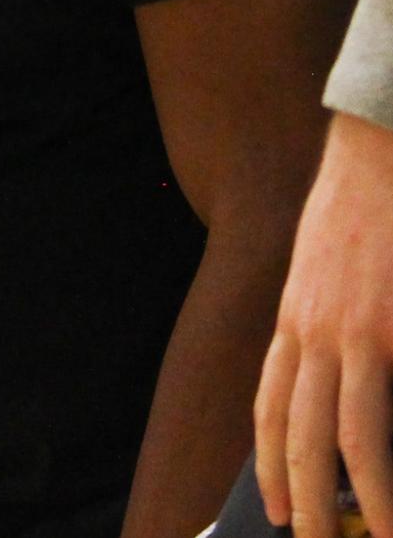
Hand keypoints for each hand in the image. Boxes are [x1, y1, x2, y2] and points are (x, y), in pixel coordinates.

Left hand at [255, 112, 392, 537]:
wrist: (379, 149)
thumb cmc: (369, 207)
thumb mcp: (336, 267)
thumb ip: (337, 320)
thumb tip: (350, 372)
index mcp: (295, 314)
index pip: (270, 400)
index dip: (269, 456)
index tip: (273, 500)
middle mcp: (305, 327)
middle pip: (289, 428)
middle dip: (296, 493)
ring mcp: (341, 331)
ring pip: (331, 436)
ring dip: (343, 499)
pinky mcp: (376, 329)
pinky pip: (369, 419)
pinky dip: (379, 473)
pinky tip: (388, 510)